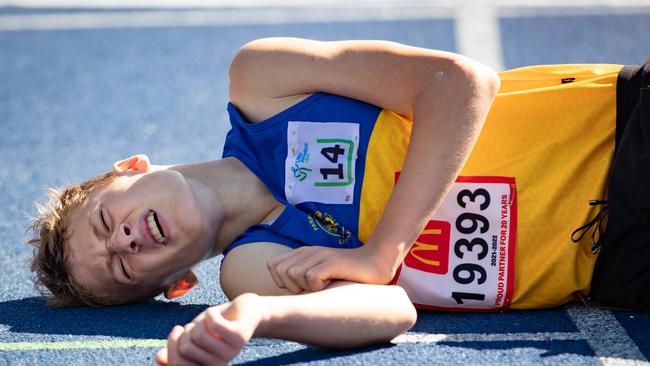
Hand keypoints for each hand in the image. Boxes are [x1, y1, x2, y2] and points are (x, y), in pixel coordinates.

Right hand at [156, 294, 261, 365]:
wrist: (245, 312)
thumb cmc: (216, 325)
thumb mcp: (192, 336)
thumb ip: (176, 348)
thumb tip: (159, 358)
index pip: (177, 363)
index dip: (171, 344)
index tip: (177, 331)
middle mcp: (218, 365)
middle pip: (185, 348)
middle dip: (186, 331)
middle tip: (197, 325)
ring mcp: (230, 352)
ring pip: (198, 335)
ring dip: (199, 322)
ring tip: (208, 321)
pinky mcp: (239, 337)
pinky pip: (214, 324)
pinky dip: (210, 313)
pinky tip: (215, 313)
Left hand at [266, 245, 395, 292]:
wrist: (377, 263)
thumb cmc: (347, 275)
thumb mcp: (320, 274)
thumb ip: (301, 279)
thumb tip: (283, 298)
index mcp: (302, 253)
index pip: (273, 267)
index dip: (282, 282)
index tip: (302, 287)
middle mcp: (309, 251)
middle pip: (282, 273)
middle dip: (293, 286)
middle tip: (314, 288)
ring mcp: (321, 255)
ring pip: (295, 275)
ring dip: (307, 287)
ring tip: (325, 285)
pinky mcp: (332, 261)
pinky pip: (312, 278)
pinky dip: (319, 287)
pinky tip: (332, 284)